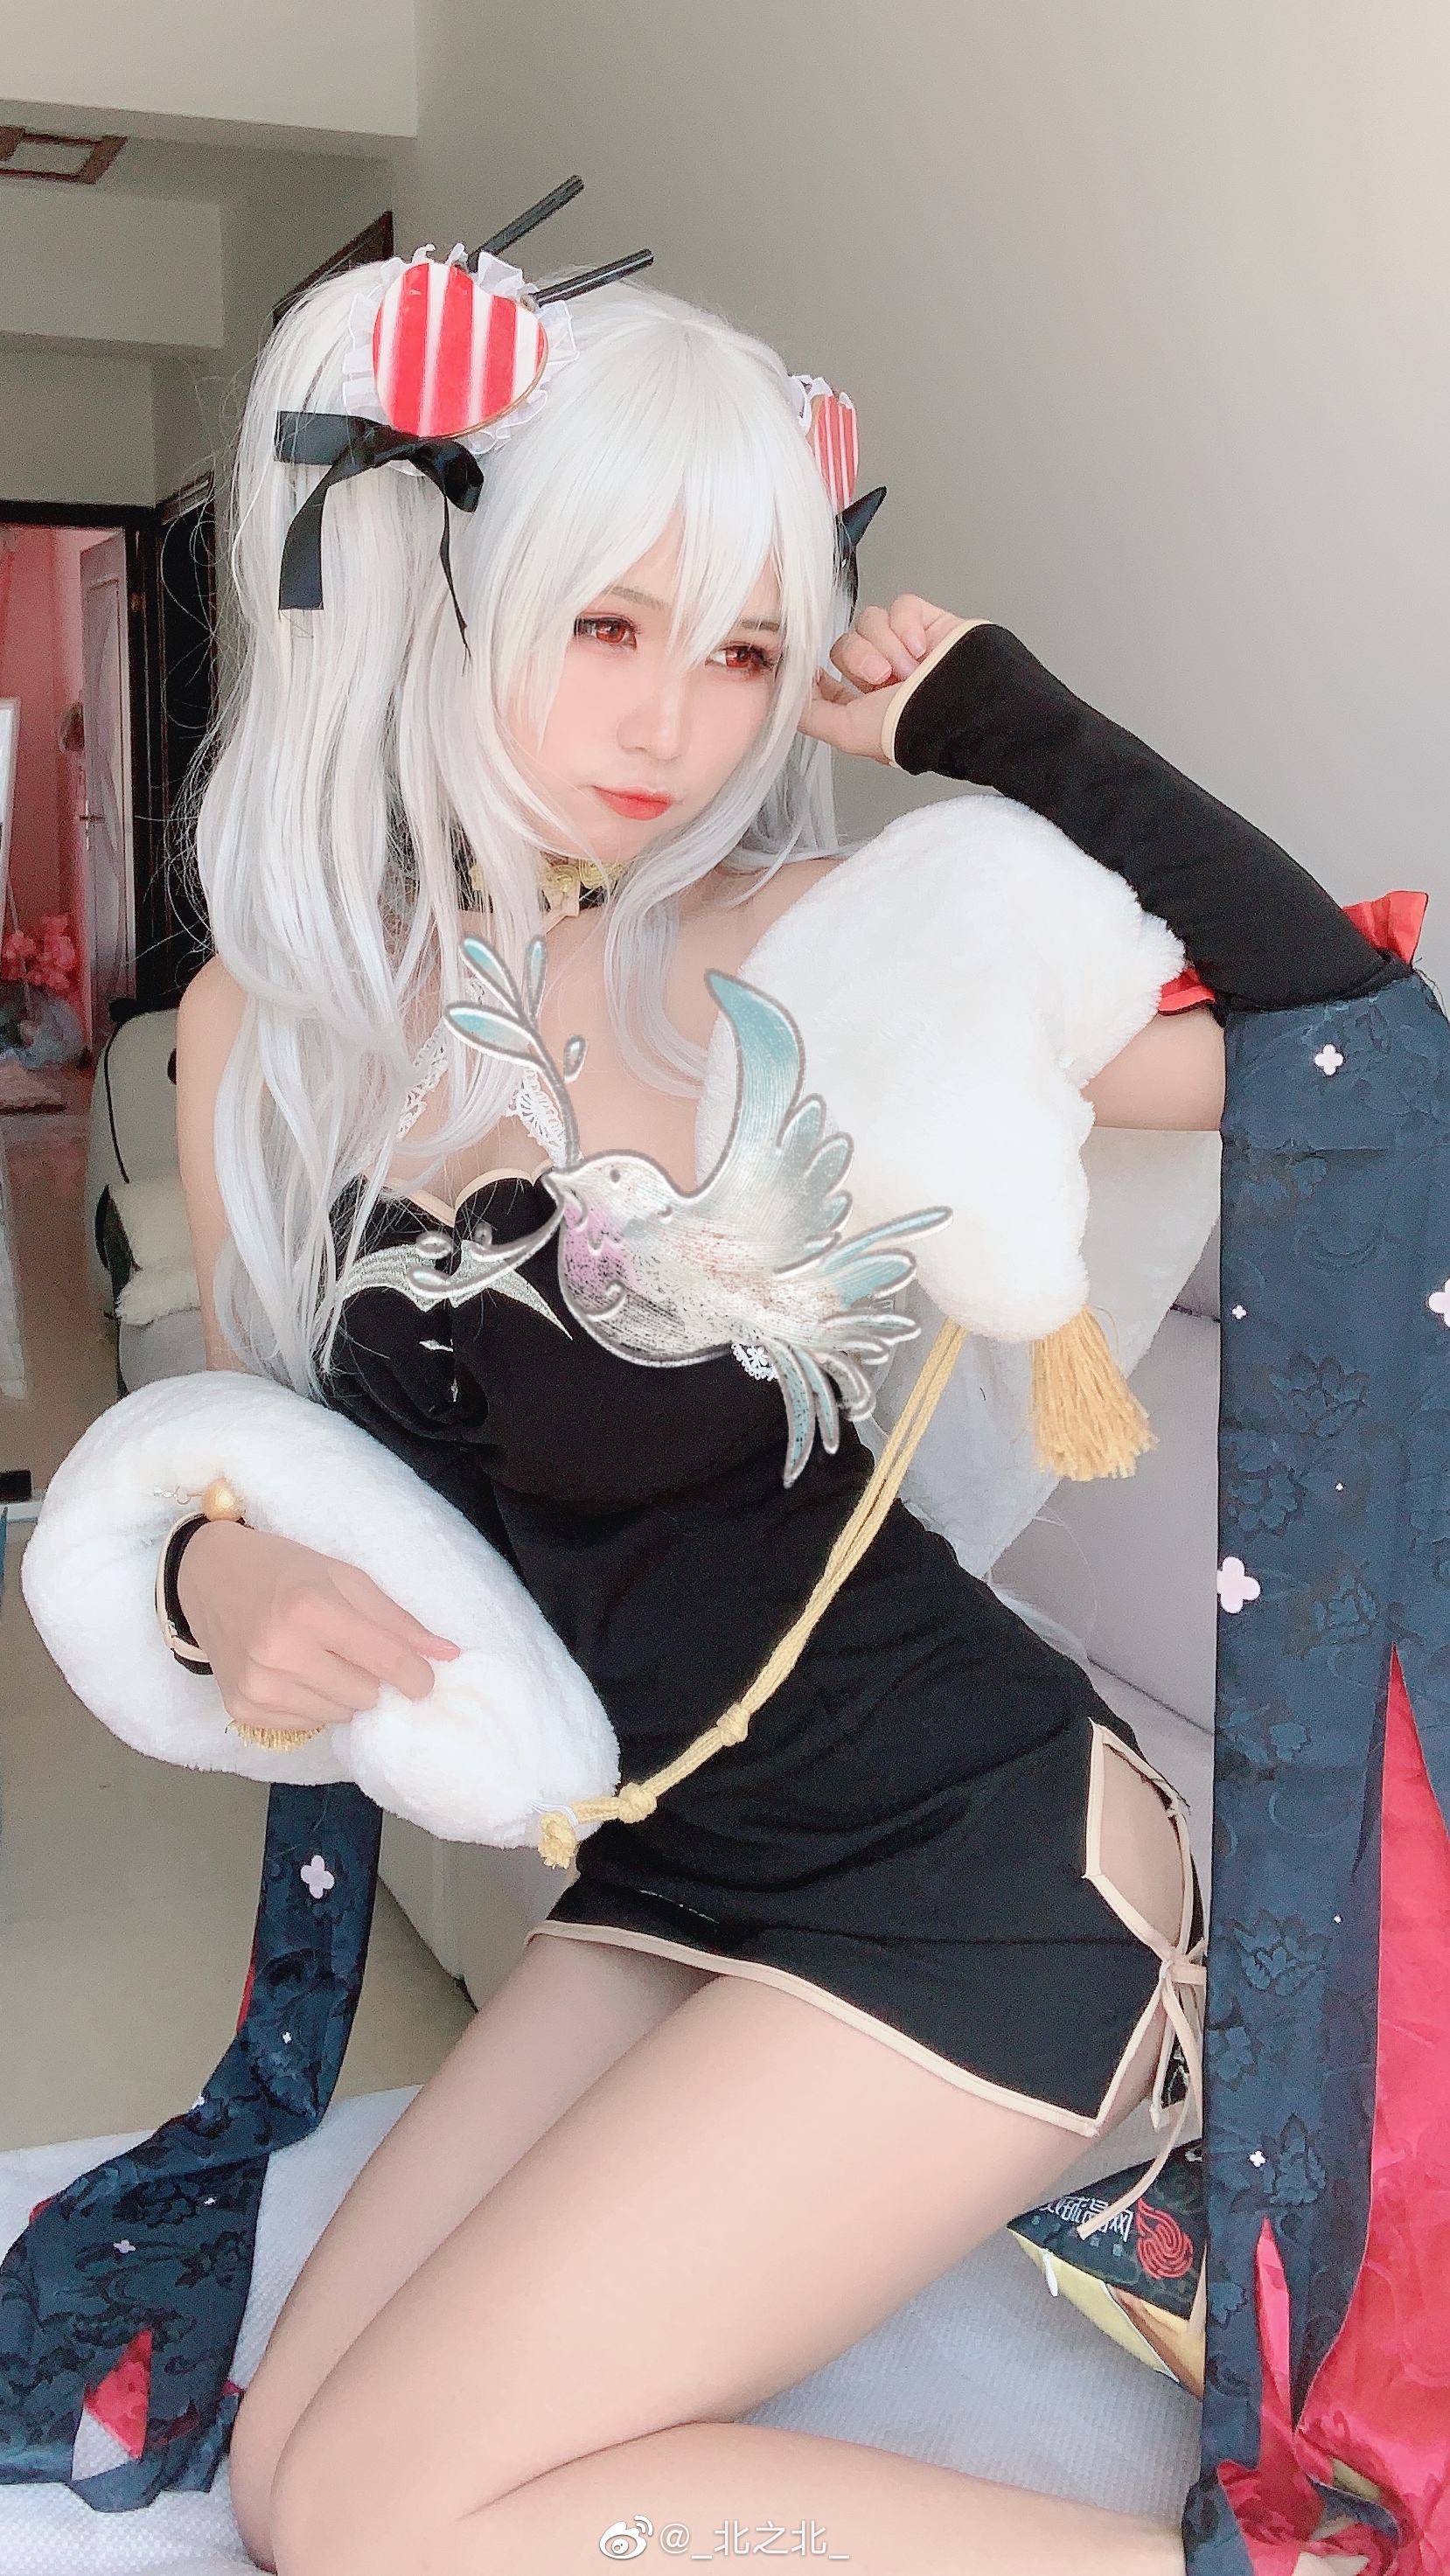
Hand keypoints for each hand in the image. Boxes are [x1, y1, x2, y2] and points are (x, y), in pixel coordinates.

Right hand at [176, 1520, 460, 1734]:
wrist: (206, 1578)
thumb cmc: (283, 1570)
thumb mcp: (344, 1576)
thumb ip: (397, 1619)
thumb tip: (448, 1655)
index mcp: (308, 1609)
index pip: (385, 1660)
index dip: (417, 1674)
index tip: (425, 1677)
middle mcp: (279, 1652)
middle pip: (365, 1694)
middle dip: (373, 1678)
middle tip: (355, 1651)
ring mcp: (257, 1686)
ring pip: (340, 1715)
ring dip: (344, 1691)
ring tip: (321, 1657)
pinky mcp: (243, 1709)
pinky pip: (308, 1724)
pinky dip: (314, 1702)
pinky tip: (296, 1672)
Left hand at [798, 596, 976, 762]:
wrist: (961, 704)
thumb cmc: (913, 727)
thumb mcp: (847, 732)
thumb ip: (811, 716)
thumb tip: (784, 700)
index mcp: (865, 705)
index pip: (829, 682)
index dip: (817, 675)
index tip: (812, 673)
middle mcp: (885, 677)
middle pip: (845, 644)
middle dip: (859, 659)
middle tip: (881, 678)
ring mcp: (907, 648)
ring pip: (870, 622)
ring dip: (885, 646)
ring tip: (908, 669)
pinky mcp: (929, 623)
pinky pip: (901, 606)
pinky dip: (906, 625)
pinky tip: (921, 648)